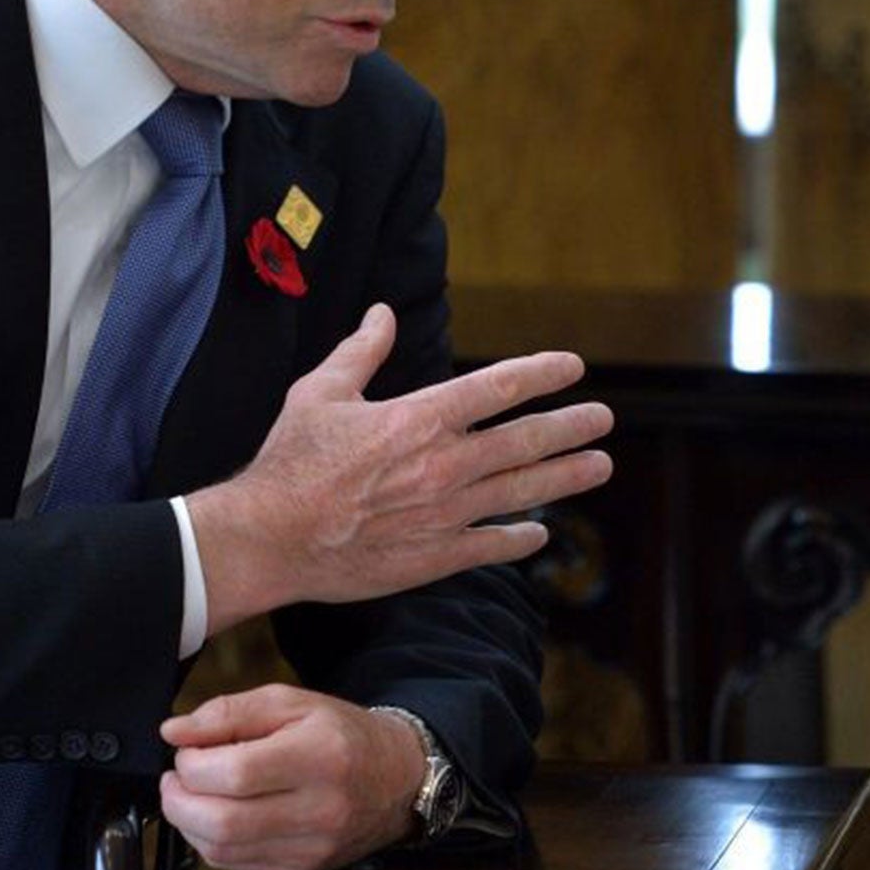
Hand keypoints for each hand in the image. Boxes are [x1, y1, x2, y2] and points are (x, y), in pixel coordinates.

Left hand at [158, 684, 421, 869]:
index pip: (235, 772)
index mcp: (321, 755)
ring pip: (221, 850)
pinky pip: (234, 866)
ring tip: (194, 795)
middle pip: (222, 821)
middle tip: (178, 778)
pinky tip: (219, 817)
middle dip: (179, 800)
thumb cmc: (342, 735)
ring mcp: (312, 847)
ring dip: (190, 823)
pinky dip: (212, 842)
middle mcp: (321, 808)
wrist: (397, 777)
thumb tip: (175, 731)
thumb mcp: (293, 703)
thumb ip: (230, 712)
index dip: (193, 764)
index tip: (188, 751)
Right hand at [185, 302, 612, 633]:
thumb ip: (361, 352)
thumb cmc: (288, 462)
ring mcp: (443, 514)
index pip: (499, 387)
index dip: (542, 374)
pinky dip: (519, 538)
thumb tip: (382, 313)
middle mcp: (443, 464)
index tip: (573, 366)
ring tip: (599, 466)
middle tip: (603, 419)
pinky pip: (490, 545)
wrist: (267, 539)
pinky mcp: (432, 557)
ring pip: (521, 492)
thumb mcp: (321, 392)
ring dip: (565, 477)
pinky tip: (540, 533)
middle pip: (525, 441)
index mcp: (420, 418)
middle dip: (571, 427)